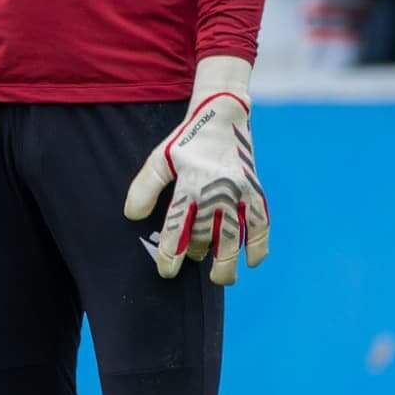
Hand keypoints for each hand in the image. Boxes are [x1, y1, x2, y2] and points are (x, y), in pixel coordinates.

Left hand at [124, 56, 269, 285]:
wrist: (223, 116)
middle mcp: (215, 190)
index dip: (172, 253)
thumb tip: (132, 215)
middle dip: (199, 257)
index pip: (178, 226)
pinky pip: (261, 223)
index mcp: (189, 183)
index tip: (167, 271)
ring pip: (235, 235)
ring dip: (228, 261)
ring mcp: (238, 192)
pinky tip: (252, 261)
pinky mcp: (255, 190)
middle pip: (207, 235)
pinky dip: (260, 244)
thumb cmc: (187, 141)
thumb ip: (145, 186)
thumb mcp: (160, 158)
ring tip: (221, 278)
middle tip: (192, 265)